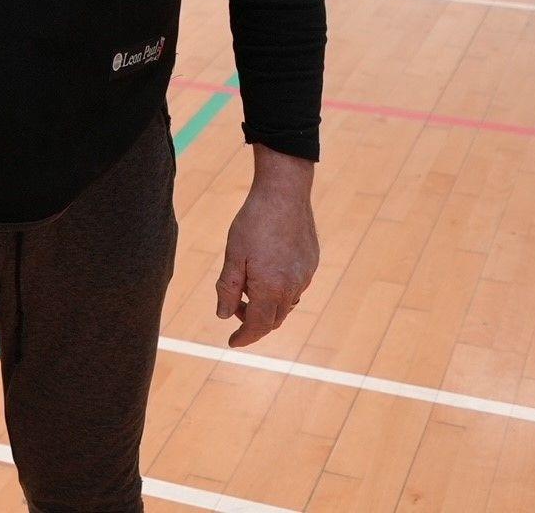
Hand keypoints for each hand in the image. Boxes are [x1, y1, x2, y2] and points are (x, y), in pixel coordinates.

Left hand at [214, 145, 318, 348]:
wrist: (284, 193)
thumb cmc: (254, 222)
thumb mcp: (233, 255)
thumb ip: (228, 289)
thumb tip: (224, 316)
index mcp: (270, 288)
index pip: (258, 326)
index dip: (244, 337)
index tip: (232, 342)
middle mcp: (292, 287)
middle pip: (273, 320)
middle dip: (253, 322)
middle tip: (235, 307)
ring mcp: (305, 276)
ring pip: (286, 304)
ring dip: (267, 306)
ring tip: (249, 286)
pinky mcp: (311, 263)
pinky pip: (295, 287)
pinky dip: (279, 291)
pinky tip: (267, 272)